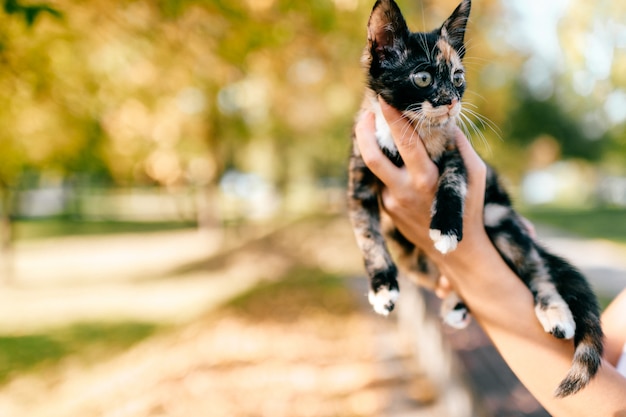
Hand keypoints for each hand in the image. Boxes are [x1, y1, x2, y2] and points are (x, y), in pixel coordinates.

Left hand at [355, 97, 488, 273]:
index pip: (405, 143)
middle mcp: (404, 190)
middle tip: (365, 112)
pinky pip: (383, 181)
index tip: (386, 98)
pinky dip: (388, 167)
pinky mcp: (386, 209)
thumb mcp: (474, 174)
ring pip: (376, 168)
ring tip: (376, 130)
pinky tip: (396, 161)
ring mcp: (391, 201)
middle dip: (364, 131)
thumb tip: (445, 120)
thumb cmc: (470, 206)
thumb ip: (460, 147)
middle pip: (372, 157)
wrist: (457, 251)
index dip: (393, 119)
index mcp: (426, 179)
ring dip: (373, 147)